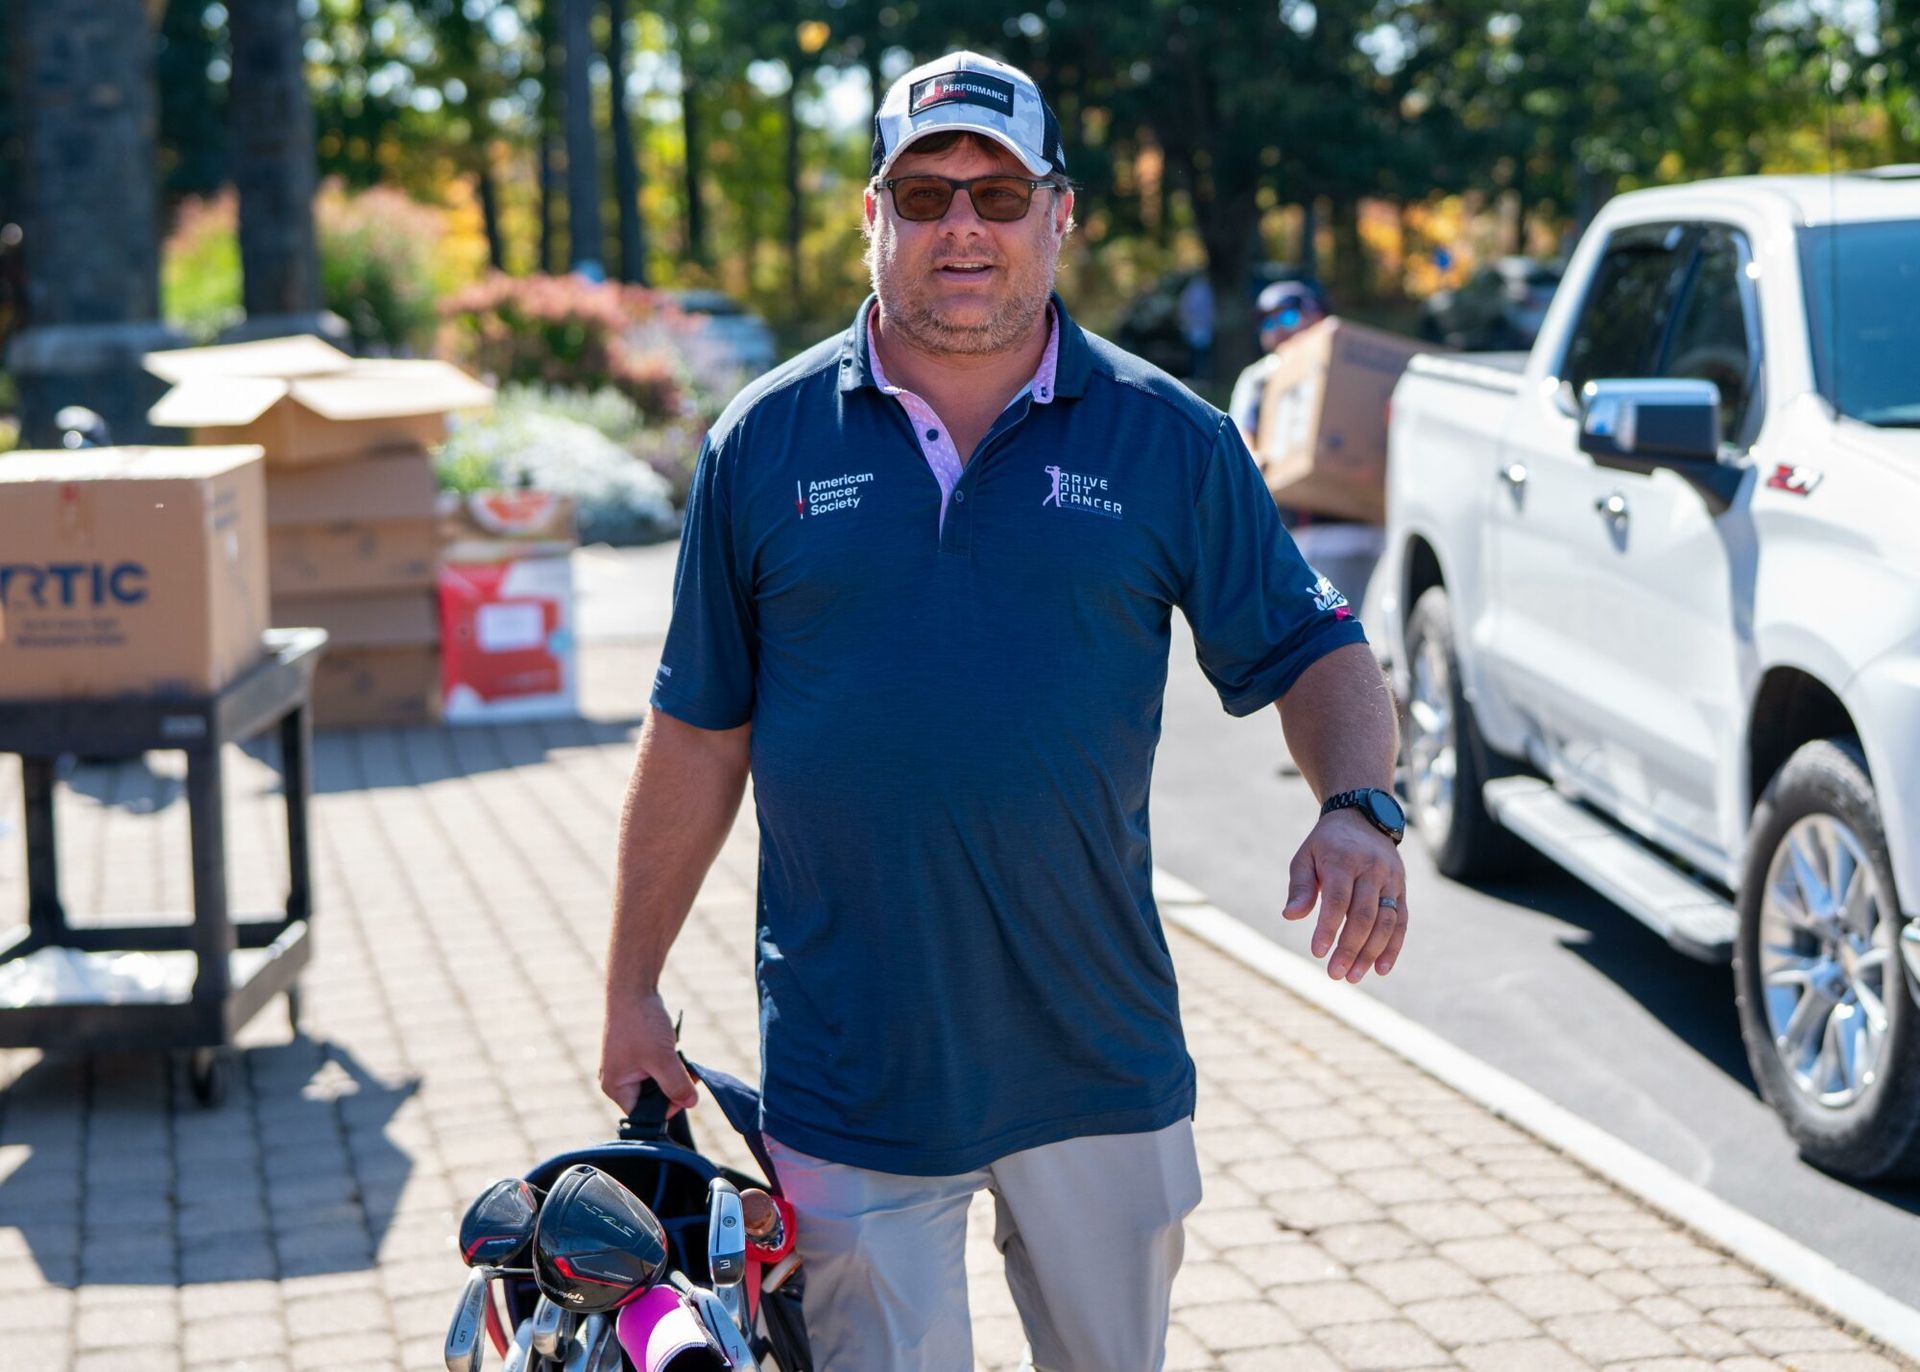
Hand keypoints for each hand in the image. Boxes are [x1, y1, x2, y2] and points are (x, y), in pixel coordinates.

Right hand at [599, 989, 699, 1116]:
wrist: (633, 989)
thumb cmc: (641, 1024)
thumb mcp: (662, 1059)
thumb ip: (676, 1085)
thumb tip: (691, 1104)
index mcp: (615, 1087)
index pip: (642, 1114)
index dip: (665, 1109)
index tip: (684, 1095)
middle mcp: (617, 1080)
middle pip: (650, 1100)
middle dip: (673, 1090)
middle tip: (690, 1076)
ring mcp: (626, 1067)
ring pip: (656, 1083)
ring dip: (674, 1076)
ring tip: (684, 1062)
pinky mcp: (635, 1054)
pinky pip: (655, 1069)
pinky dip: (669, 1064)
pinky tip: (677, 1052)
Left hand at [1282, 808, 1408, 981]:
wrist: (1363, 817)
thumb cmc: (1326, 845)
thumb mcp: (1305, 857)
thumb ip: (1300, 887)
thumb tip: (1290, 916)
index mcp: (1343, 860)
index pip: (1337, 899)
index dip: (1328, 928)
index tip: (1317, 952)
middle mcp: (1371, 869)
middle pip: (1363, 915)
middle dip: (1350, 948)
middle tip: (1335, 974)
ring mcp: (1391, 879)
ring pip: (1386, 922)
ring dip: (1371, 953)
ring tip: (1353, 976)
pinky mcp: (1402, 888)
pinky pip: (1402, 921)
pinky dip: (1393, 947)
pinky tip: (1381, 969)